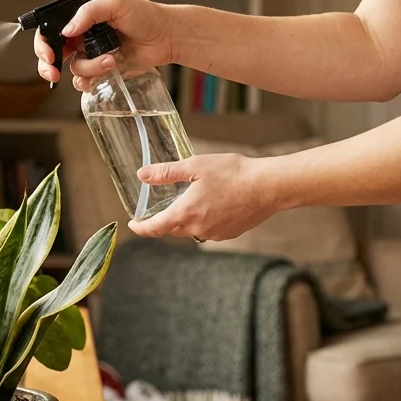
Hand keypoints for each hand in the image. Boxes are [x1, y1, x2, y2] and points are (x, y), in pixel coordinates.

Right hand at [34, 0, 177, 91]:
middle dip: (49, 65)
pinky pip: (85, 80)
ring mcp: (92, 54)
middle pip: (53, 53)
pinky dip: (90, 81)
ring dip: (89, 68)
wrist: (167, 36)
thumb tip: (67, 31)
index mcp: (81, 18)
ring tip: (109, 60)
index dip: (43, 44)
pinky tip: (104, 72)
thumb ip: (88, 12)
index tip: (49, 56)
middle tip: (55, 71)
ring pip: (74, 68)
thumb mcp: (115, 3)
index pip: (50, 30)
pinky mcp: (103, 69)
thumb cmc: (146, 15)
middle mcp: (83, 36)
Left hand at [127, 153, 278, 240]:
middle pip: (172, 229)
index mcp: (185, 213)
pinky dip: (203, 221)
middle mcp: (197, 229)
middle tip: (158, 209)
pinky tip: (210, 206)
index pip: (154, 228)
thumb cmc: (232, 173)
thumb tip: (142, 175)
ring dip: (185, 220)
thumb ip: (166, 172)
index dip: (140, 227)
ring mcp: (214, 234)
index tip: (133, 224)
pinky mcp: (229, 233)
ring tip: (187, 203)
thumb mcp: (194, 166)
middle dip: (163, 221)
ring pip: (191, 230)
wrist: (268, 186)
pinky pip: (208, 230)